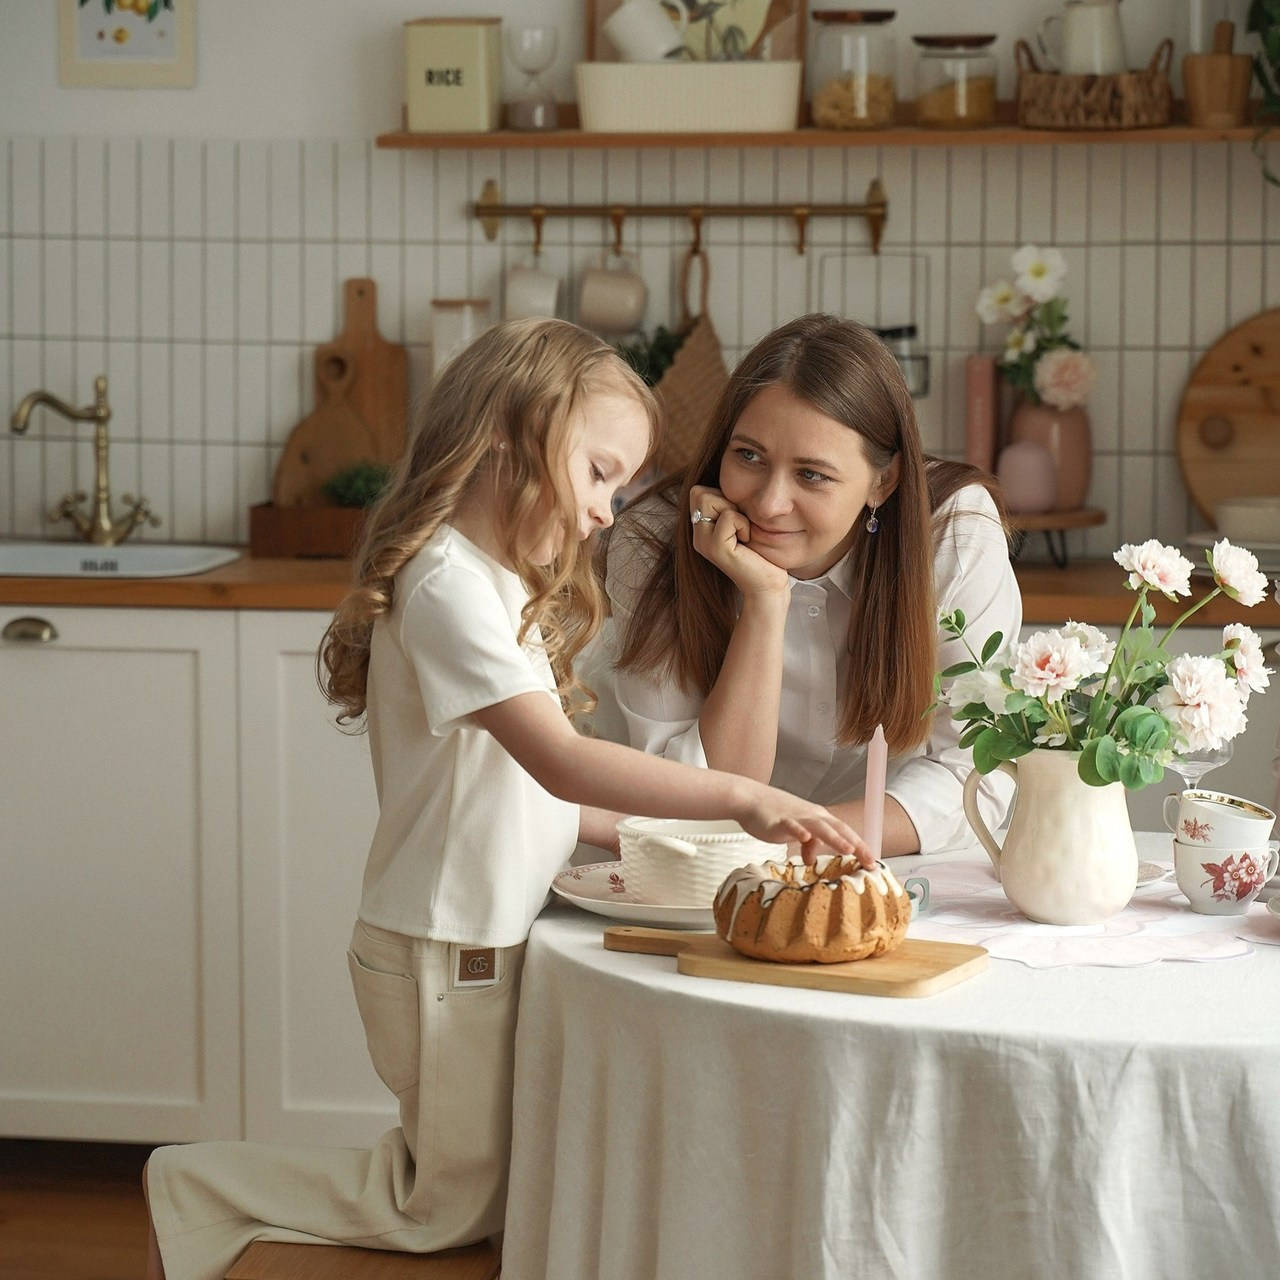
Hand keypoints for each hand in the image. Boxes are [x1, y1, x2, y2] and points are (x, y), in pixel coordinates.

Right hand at [689, 485, 788, 597]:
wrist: (769, 584)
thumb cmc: (762, 551)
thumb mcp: (743, 520)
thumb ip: (730, 503)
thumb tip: (731, 474)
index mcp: (702, 527)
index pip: (699, 491)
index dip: (722, 496)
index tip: (738, 519)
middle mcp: (697, 535)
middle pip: (699, 492)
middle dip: (726, 501)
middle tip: (741, 525)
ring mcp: (703, 542)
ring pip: (709, 500)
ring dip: (735, 512)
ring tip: (744, 533)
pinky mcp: (715, 549)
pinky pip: (727, 517)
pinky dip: (742, 524)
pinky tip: (747, 540)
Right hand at [737, 783, 874, 869]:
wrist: (750, 799)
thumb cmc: (774, 815)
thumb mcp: (795, 831)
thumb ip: (807, 845)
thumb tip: (812, 860)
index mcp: (819, 818)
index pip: (845, 832)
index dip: (861, 847)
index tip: (873, 863)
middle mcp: (812, 816)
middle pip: (839, 829)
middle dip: (856, 845)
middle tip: (870, 861)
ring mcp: (797, 817)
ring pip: (819, 827)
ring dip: (834, 837)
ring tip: (848, 849)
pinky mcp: (779, 820)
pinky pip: (790, 825)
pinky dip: (798, 831)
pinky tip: (804, 837)